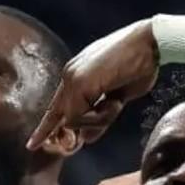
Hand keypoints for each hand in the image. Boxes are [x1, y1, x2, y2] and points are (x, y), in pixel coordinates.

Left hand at [27, 19, 157, 152]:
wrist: (151, 42)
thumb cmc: (140, 65)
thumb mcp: (117, 99)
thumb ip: (99, 117)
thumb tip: (86, 139)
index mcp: (76, 75)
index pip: (57, 107)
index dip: (47, 127)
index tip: (34, 143)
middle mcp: (70, 76)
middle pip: (59, 116)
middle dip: (64, 134)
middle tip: (57, 143)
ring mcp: (72, 79)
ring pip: (72, 121)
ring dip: (98, 120)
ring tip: (116, 103)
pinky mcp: (78, 84)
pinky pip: (78, 118)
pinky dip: (100, 117)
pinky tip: (115, 100)